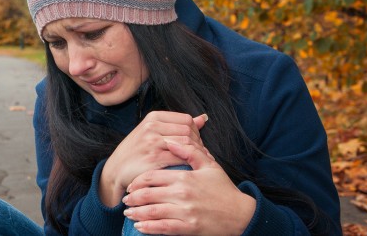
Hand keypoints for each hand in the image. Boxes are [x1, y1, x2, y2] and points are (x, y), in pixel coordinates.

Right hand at [99, 111, 207, 206]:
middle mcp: (152, 127)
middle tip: (200, 155)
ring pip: (186, 144)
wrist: (116, 170)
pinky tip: (191, 170)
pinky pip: (180, 158)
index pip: (186, 119)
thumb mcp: (152, 132)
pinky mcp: (154, 159)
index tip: (196, 143)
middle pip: (188, 131)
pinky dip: (189, 164)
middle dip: (198, 144)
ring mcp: (152, 143)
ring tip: (198, 162)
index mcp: (153, 117)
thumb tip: (203, 118)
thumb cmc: (136, 151)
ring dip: (196, 154)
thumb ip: (177, 125)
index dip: (196, 132)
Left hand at [122, 141, 255, 234]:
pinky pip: (163, 228)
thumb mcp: (209, 165)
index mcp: (184, 177)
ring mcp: (185, 212)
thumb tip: (171, 139)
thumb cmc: (224, 189)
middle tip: (126, 199)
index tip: (132, 184)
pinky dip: (149, 228)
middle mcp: (182, 194)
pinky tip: (140, 227)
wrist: (241, 214)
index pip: (153, 177)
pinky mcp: (188, 228)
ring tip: (128, 213)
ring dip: (137, 213)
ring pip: (153, 212)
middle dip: (134, 198)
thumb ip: (189, 151)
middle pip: (148, 194)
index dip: (138, 181)